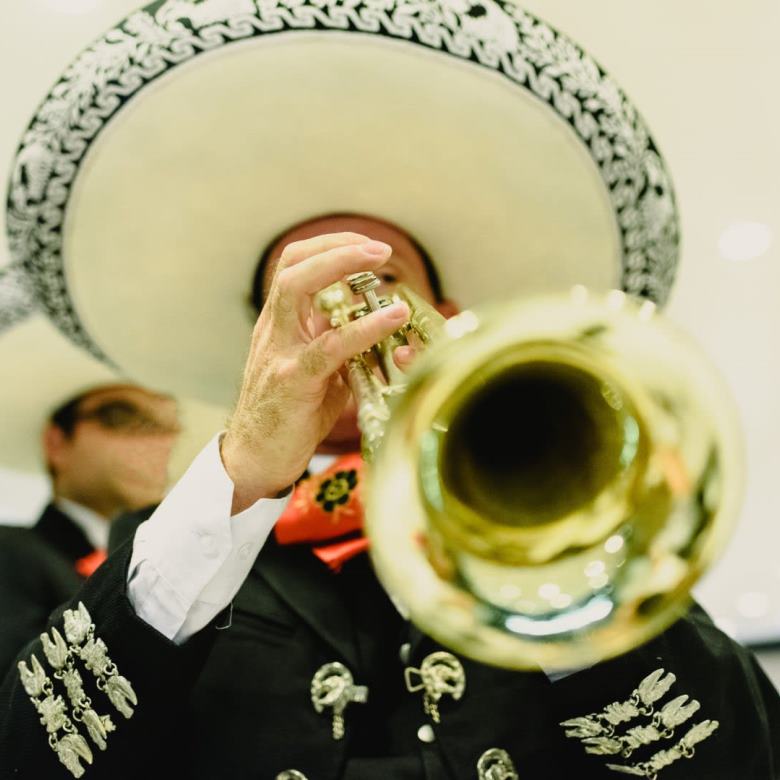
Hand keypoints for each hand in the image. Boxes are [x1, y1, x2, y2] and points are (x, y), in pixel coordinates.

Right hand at [221, 233, 408, 512]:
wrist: (255, 459)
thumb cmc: (288, 417)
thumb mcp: (316, 374)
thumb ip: (339, 350)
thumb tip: (378, 335)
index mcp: (279, 325)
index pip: (295, 266)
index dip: (329, 246)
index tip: (367, 246)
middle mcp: (274, 330)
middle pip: (293, 265)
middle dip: (337, 246)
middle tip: (379, 249)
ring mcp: (279, 352)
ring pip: (298, 289)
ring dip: (342, 266)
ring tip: (382, 263)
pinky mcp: (293, 381)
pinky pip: (329, 345)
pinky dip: (364, 327)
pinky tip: (392, 318)